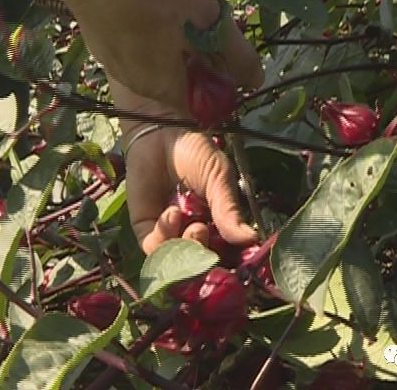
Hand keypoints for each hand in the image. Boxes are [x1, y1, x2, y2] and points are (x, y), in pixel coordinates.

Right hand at [0, 0, 261, 113]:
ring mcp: (117, 62)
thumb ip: (236, 55)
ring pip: (162, 53)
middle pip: (184, 74)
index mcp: (169, 88)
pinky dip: (155, 19)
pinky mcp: (102, 39)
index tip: (228, 44)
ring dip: (181, 27)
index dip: (224, 78)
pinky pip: (139, 39)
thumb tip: (254, 83)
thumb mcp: (210, 19)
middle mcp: (140, 85)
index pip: (207, 103)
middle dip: (203, 45)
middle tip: (209, 8)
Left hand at [111, 78, 257, 254]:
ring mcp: (169, 233)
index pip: (226, 255)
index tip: (240, 263)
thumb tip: (251, 239)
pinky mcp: (145, 228)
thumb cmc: (195, 152)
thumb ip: (230, 210)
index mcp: (217, 225)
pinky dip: (164, 237)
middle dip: (206, 258)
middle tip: (209, 235)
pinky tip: (172, 214)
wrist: (160, 132)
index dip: (232, 264)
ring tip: (195, 228)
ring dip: (187, 249)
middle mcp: (193, 234)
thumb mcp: (220, 178)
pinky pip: (153, 247)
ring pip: (178, 261)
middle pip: (201, 264)